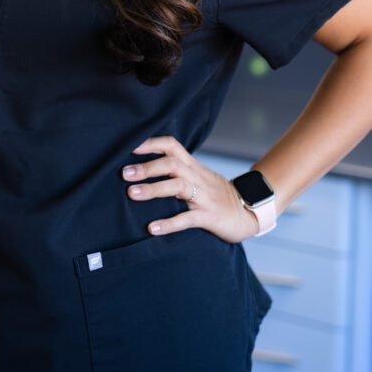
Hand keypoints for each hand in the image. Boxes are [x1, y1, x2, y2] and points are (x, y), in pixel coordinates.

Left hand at [122, 135, 259, 242]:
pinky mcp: (209, 217)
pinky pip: (188, 219)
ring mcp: (204, 197)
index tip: (130, 146)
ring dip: (154, 189)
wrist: (248, 213)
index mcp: (193, 167)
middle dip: (147, 167)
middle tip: (124, 173)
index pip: (172, 146)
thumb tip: (141, 169)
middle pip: (172, 164)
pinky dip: (169, 223)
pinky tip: (153, 228)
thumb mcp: (197, 178)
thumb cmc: (215, 196)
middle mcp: (197, 178)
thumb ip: (175, 172)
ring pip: (179, 187)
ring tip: (132, 194)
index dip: (152, 143)